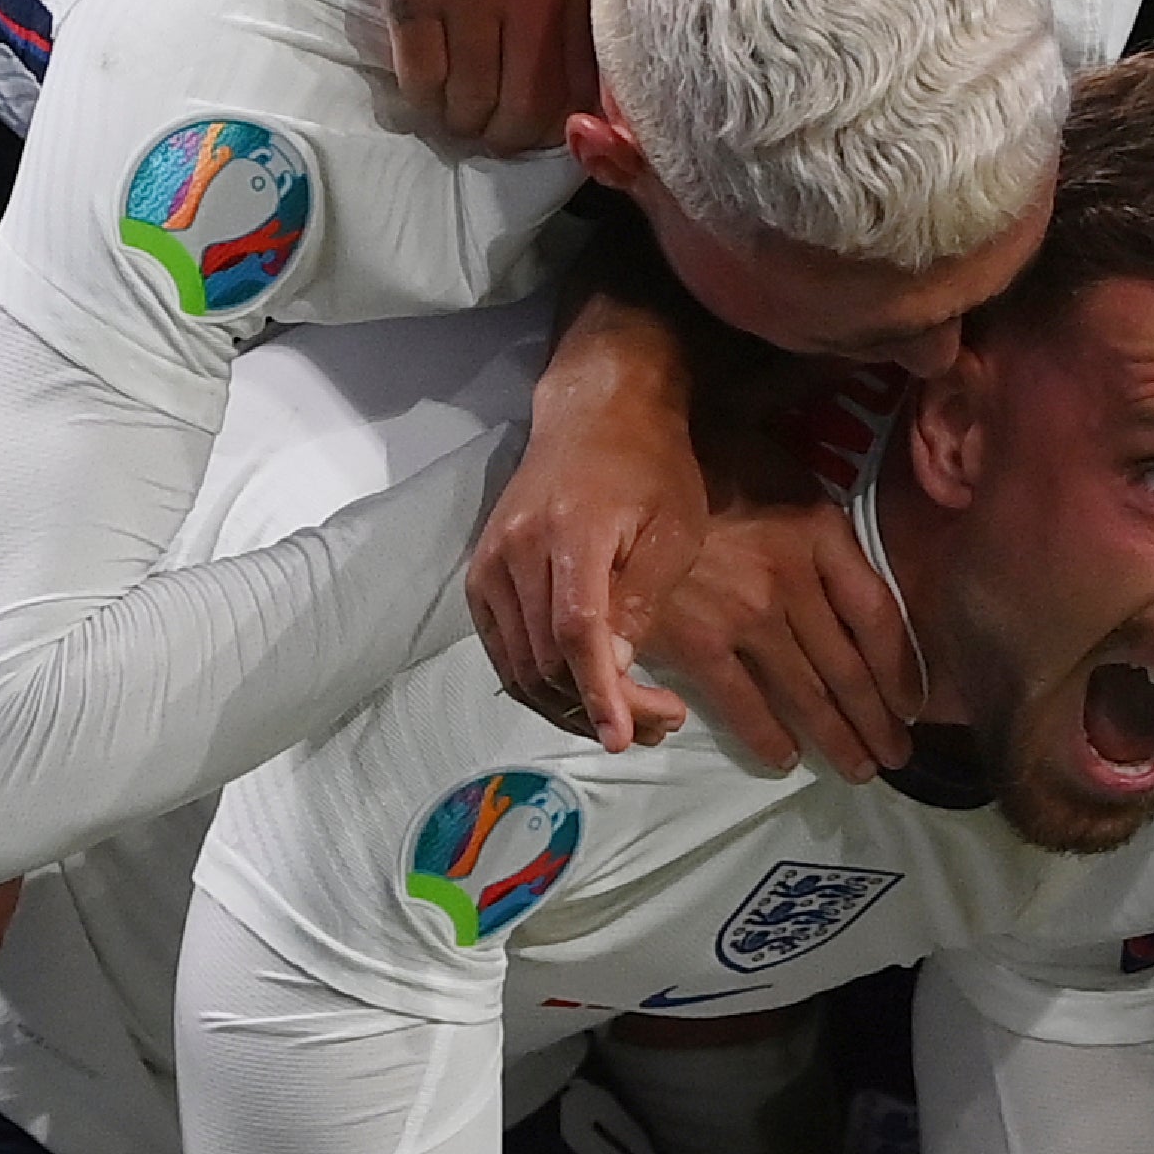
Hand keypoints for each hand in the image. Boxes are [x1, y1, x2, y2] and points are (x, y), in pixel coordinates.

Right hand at [314, 0, 602, 147]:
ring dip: (462, 120)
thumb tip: (597, 71)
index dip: (564, 116)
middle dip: (510, 134)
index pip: (586, 78)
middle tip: (494, 129)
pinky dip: (423, 98)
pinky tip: (426, 88)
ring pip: (472, 103)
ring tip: (458, 108)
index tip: (544, 120)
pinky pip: (421, 80)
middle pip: (530, 106)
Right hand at [475, 295, 709, 746]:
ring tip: (631, 720)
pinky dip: (539, 686)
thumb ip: (643, 598)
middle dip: (599, 707)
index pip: (576, 631)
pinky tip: (584, 697)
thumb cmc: (650, 469)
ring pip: (519, 666)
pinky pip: (503, 652)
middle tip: (659, 725)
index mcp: (569, 532)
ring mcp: (488, 565)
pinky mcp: (479, 578)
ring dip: (570, 707)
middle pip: (547, 659)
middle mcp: (515, 550)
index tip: (625, 738)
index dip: (598, 691)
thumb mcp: (674, 528)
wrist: (593, 416)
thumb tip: (618, 669)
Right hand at [640, 489, 924, 780]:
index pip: (878, 617)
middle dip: (877, 720)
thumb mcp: (789, 480)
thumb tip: (863, 590)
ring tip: (859, 767)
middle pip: (848, 666)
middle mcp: (791, 579)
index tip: (915, 702)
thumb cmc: (715, 464)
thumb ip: (828, 536)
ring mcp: (743, 614)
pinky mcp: (695, 639)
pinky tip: (787, 759)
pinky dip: (767, 735)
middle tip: (897, 755)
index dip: (902, 669)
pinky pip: (741, 700)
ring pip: (804, 691)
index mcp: (821, 534)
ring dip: (836, 737)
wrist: (628, 464)